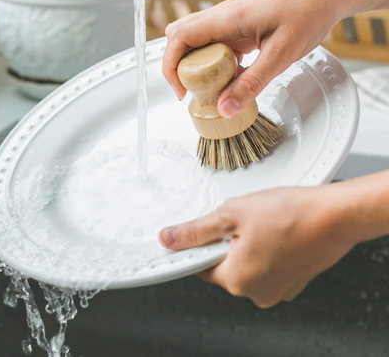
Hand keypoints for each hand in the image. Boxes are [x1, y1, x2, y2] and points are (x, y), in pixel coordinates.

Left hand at [159, 185, 354, 307]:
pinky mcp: (292, 281)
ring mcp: (277, 289)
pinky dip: (265, 249)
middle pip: (223, 265)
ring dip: (246, 244)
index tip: (199, 232)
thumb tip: (170, 239)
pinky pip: (266, 265)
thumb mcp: (231, 214)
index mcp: (237, 279)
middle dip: (226, 241)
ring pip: (246, 264)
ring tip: (263, 223)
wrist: (335, 215)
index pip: (200, 266)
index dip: (197, 245)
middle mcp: (256, 292)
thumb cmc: (291, 213)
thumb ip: (196, 231)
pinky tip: (276, 230)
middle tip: (241, 219)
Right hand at [163, 0, 339, 117]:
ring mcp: (228, 22)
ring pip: (195, 42)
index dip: (171, 66)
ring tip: (211, 87)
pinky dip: (214, 64)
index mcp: (226, 18)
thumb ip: (251, 83)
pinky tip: (230, 78)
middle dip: (179, 66)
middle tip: (194, 90)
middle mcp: (222, 17)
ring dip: (196, 65)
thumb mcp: (279, 55)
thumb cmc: (306, 15)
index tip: (182, 91)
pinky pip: (214, 46)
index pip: (179, 37)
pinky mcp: (237, 28)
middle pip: (180, 38)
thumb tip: (225, 108)